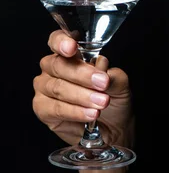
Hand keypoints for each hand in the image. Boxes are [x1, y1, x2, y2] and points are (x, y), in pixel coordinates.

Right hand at [33, 30, 134, 172]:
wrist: (115, 131)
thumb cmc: (115, 102)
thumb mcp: (120, 85)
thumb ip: (111, 74)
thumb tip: (101, 66)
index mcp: (71, 56)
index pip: (58, 41)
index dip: (61, 42)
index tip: (72, 47)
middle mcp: (54, 69)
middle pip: (58, 65)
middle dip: (82, 75)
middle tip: (102, 83)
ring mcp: (45, 88)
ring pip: (56, 87)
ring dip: (81, 96)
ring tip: (101, 103)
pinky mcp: (43, 109)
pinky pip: (54, 108)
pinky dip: (74, 111)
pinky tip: (90, 114)